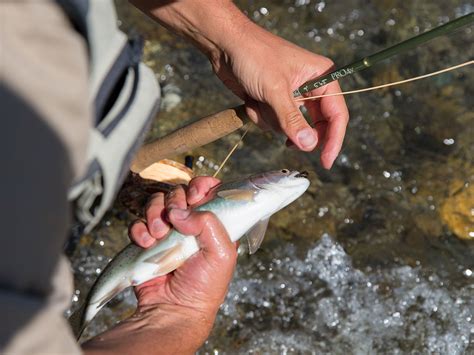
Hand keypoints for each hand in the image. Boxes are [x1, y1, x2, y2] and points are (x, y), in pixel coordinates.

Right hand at [129, 177, 236, 338]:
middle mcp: (190, 225)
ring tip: (158, 236)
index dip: (201, 186)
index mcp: (214, 224)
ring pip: (156, 203)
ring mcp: (167, 232)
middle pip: (179, 193)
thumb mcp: (222, 254)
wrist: (174, 310)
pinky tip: (147, 244)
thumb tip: (180, 212)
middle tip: (174, 220)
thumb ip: (209, 223)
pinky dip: (139, 230)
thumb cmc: (204, 287)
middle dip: (174, 201)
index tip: (195, 194)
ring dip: (154, 215)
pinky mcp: (147, 242)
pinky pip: (138, 223)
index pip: (209, 190)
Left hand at [131, 0, 348, 168]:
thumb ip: (293, 119)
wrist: (225, 45)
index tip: (325, 162)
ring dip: (271, 120)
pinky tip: (251, 101)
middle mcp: (310, 87)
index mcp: (321, 77)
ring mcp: (291, 96)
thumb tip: (309, 145)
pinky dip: (261, 117)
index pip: (337, 115)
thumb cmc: (254, 56)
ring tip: (259, 101)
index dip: (333, 140)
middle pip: (316, 125)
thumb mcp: (275, 89)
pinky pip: (273, 123)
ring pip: (290, 127)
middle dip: (296, 131)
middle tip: (288, 144)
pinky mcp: (274, 102)